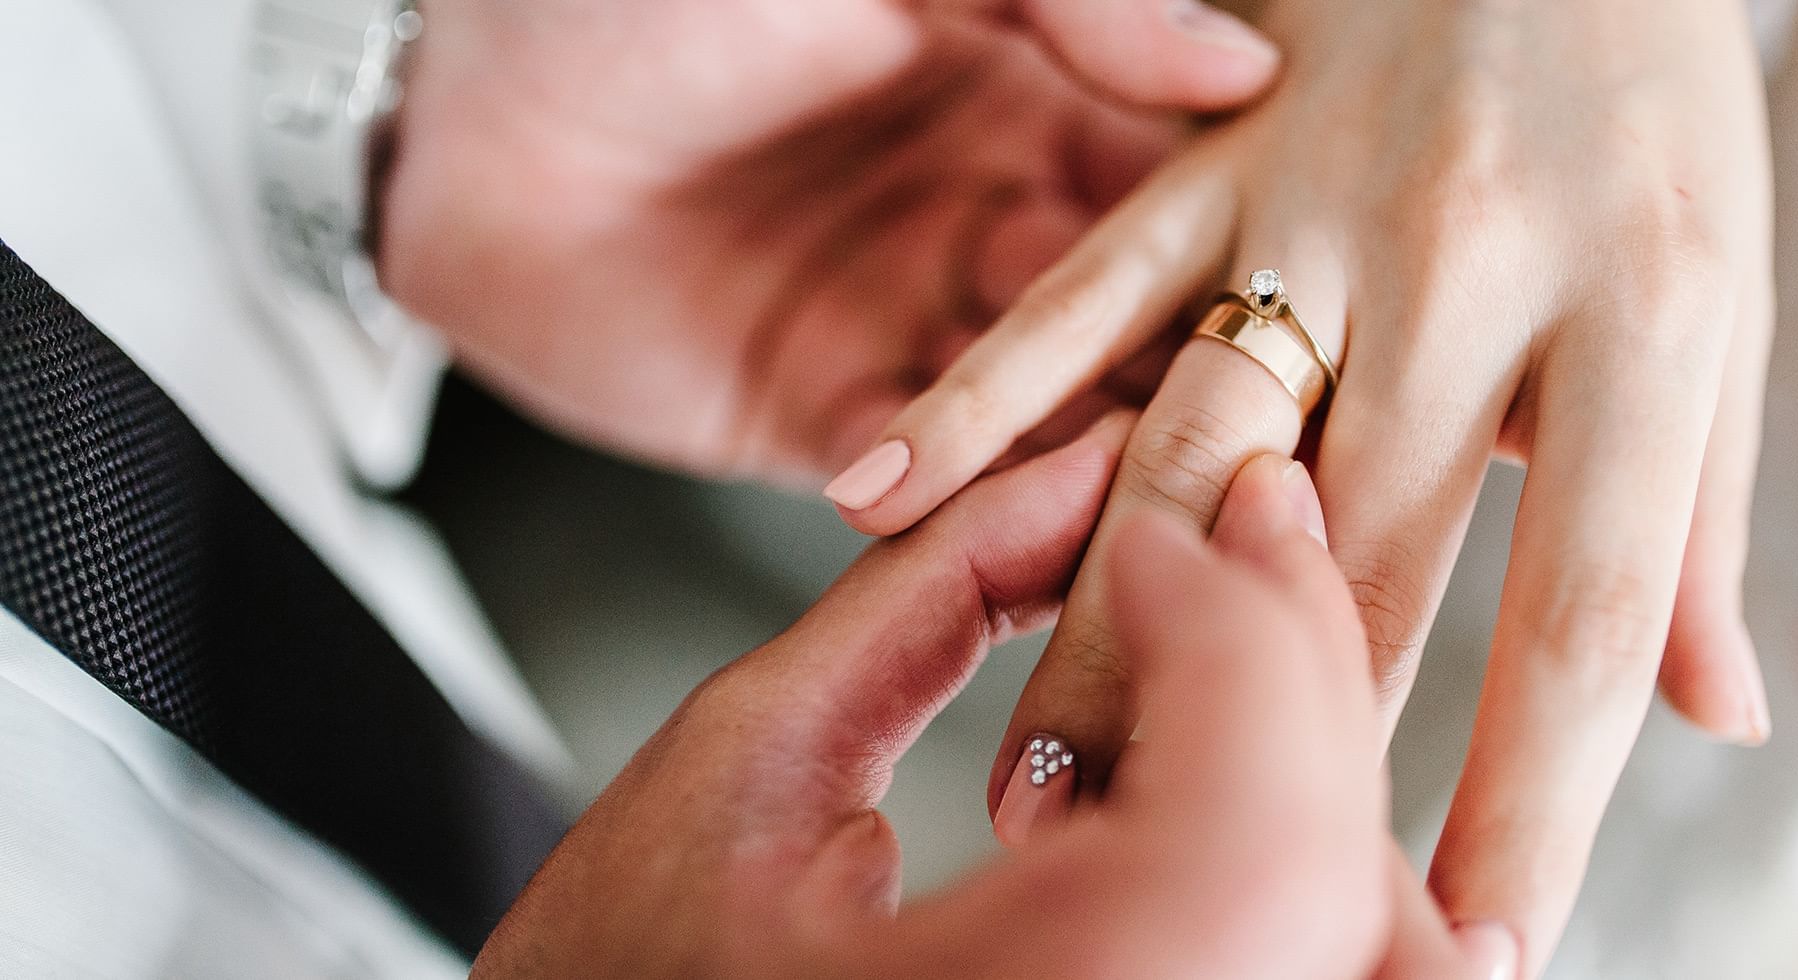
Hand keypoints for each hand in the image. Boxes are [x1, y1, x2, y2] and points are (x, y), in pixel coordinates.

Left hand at [378, 0, 1277, 484]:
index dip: (1249, 239)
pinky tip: (1023, 519)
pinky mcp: (819, 420)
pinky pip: (921, 472)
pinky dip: (972, 497)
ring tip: (1180, 501)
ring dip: (1107, 456)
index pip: (1173, 186)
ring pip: (1044, 415)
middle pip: (1130, 319)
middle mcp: (981, 221)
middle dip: (1199, 374)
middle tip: (1280, 436)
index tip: (1328, 299)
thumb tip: (1241, 65)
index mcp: (1020, 96)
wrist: (450, 114)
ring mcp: (906, 328)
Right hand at [471, 425, 1512, 978]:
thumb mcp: (737, 761)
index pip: (1247, 835)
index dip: (1232, 644)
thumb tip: (1084, 465)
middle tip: (1246, 530)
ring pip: (1384, 962)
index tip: (1143, 539)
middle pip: (1341, 894)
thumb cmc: (600, 978)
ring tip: (1240, 647)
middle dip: (1304, 676)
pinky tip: (1230, 787)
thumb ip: (930, 594)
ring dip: (1329, 781)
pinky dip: (1324, 881)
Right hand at [833, 0, 1774, 970]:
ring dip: (1103, 635)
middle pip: (1359, 565)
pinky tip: (881, 501)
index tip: (1477, 943)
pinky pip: (1075, 295)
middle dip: (1284, 758)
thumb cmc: (1653, 118)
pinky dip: (975, 401)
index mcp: (1645, 310)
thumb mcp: (1722, 306)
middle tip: (1203, 902)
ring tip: (1041, 788)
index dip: (1532, 802)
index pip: (1582, 612)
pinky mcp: (1208, 164)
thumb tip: (1707, 718)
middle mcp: (1468, 269)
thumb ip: (1697, 518)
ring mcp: (1315, 211)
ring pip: (1185, 455)